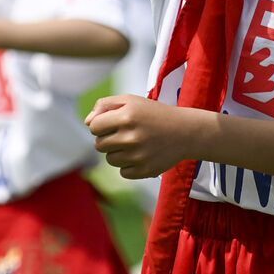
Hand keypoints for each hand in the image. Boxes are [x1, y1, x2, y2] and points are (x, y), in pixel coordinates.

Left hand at [85, 94, 201, 179]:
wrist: (185, 132)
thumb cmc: (154, 114)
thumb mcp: (131, 101)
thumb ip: (105, 105)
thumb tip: (87, 123)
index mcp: (126, 117)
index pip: (94, 127)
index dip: (101, 125)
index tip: (112, 124)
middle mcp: (131, 137)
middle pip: (99, 145)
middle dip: (108, 139)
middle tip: (125, 134)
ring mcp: (138, 156)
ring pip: (110, 160)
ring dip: (117, 153)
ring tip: (134, 144)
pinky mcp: (145, 171)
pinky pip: (122, 172)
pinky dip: (129, 165)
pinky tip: (141, 155)